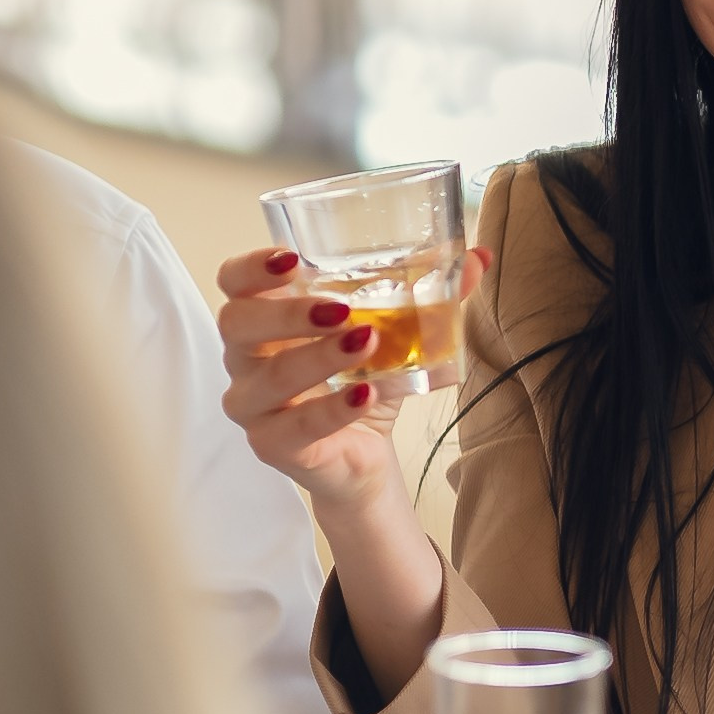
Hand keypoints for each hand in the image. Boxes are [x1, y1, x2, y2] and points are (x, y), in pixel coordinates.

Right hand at [215, 245, 488, 522]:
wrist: (366, 455)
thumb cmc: (363, 382)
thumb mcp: (397, 335)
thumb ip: (430, 295)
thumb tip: (479, 259)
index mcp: (267, 318)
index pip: (234, 282)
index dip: (253, 267)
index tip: (291, 258)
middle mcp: (248, 359)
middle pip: (237, 323)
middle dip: (287, 312)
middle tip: (341, 309)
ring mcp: (254, 405)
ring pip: (266, 378)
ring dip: (316, 358)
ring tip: (365, 343)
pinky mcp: (272, 445)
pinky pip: (292, 428)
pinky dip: (330, 410)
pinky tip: (363, 396)